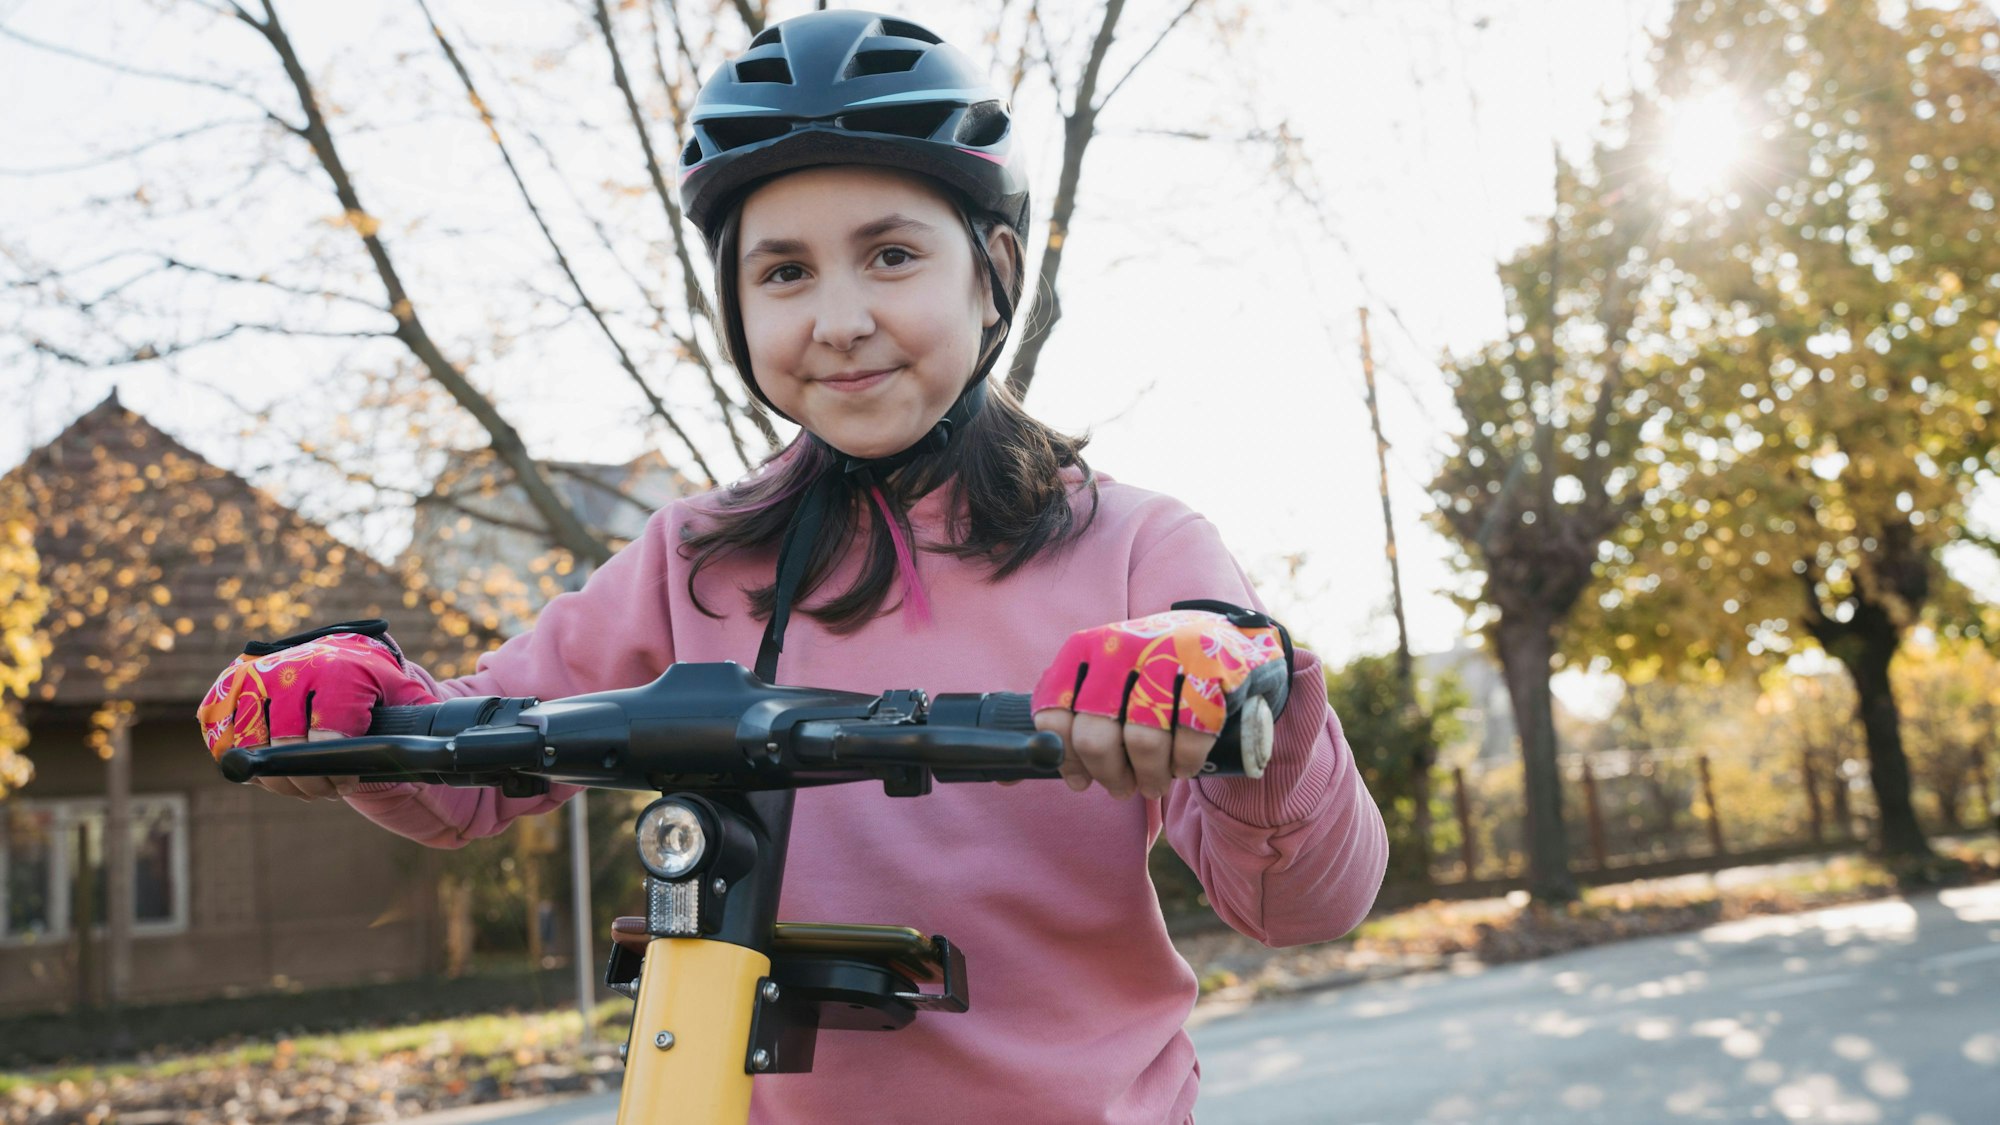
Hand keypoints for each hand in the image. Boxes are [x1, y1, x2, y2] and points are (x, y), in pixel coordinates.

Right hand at [197, 629, 434, 797]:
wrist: (343, 657)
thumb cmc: (379, 685)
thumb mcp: (409, 696)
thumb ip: (423, 716)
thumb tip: (444, 747)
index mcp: (338, 668)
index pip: (326, 734)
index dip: (336, 769)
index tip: (348, 779)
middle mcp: (291, 666)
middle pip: (283, 743)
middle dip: (307, 778)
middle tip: (327, 788)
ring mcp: (254, 676)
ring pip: (248, 744)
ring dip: (274, 774)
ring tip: (301, 781)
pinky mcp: (227, 690)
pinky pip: (220, 735)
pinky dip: (243, 758)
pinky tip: (272, 767)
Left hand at [1031, 606, 1289, 799]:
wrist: (1218, 636)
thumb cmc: (1146, 674)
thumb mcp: (1098, 682)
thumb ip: (1062, 722)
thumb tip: (1006, 777)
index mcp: (1083, 648)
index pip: (1053, 717)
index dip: (1067, 760)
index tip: (1082, 779)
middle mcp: (1119, 646)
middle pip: (1095, 736)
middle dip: (1109, 775)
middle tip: (1122, 788)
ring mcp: (1166, 654)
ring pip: (1143, 742)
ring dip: (1149, 777)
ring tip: (1154, 783)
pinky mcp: (1209, 669)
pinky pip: (1190, 736)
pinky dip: (1185, 763)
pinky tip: (1183, 766)